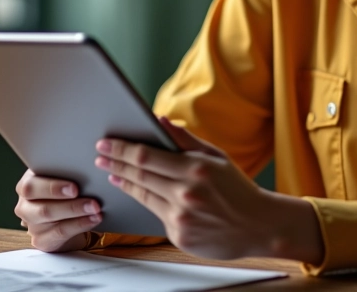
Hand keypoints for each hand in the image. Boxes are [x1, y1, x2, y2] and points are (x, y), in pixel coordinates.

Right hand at [14, 169, 101, 251]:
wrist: (64, 209)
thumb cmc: (64, 183)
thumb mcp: (62, 173)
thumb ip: (66, 168)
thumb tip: (85, 163)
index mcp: (26, 184)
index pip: (31, 187)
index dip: (52, 188)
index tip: (75, 188)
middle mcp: (24, 206)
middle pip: (43, 209)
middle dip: (71, 206)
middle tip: (94, 203)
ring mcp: (31, 225)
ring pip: (53, 222)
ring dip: (78, 215)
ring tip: (97, 210)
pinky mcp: (41, 240)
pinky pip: (60, 234)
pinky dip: (80, 225)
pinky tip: (94, 219)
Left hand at [95, 118, 323, 263]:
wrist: (257, 225)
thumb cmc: (237, 187)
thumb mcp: (216, 156)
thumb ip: (186, 140)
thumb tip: (160, 121)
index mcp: (195, 168)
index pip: (147, 156)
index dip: (122, 149)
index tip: (106, 144)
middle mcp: (185, 193)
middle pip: (139, 175)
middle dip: (115, 164)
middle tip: (100, 156)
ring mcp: (180, 216)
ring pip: (143, 194)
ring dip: (124, 182)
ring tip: (112, 173)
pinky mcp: (178, 234)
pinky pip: (155, 213)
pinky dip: (143, 200)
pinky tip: (135, 191)